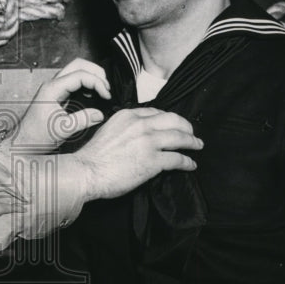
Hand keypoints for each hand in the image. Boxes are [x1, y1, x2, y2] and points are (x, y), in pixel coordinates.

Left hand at [13, 59, 110, 150]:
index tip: (107, 96)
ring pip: (76, 71)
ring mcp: (55, 88)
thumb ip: (82, 120)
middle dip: (96, 72)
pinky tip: (94, 95)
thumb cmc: (37, 136)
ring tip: (103, 90)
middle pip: (78, 65)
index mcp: (52, 88)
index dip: (97, 83)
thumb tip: (100, 114)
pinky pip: (74, 82)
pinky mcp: (58, 95)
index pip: (80, 75)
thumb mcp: (62, 129)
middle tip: (107, 88)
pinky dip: (87, 84)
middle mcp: (53, 84)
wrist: (23, 142)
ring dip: (92, 77)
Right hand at [73, 107, 202, 200]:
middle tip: (192, 134)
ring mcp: (148, 142)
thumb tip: (139, 134)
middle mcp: (140, 124)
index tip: (174, 125)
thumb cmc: (95, 155)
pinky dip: (187, 162)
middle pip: (173, 120)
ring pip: (179, 137)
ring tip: (197, 146)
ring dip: (192, 142)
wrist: (87, 171)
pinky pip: (177, 159)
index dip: (169, 119)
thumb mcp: (109, 129)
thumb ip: (126, 127)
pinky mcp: (153, 161)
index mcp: (129, 115)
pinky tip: (191, 165)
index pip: (157, 112)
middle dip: (186, 127)